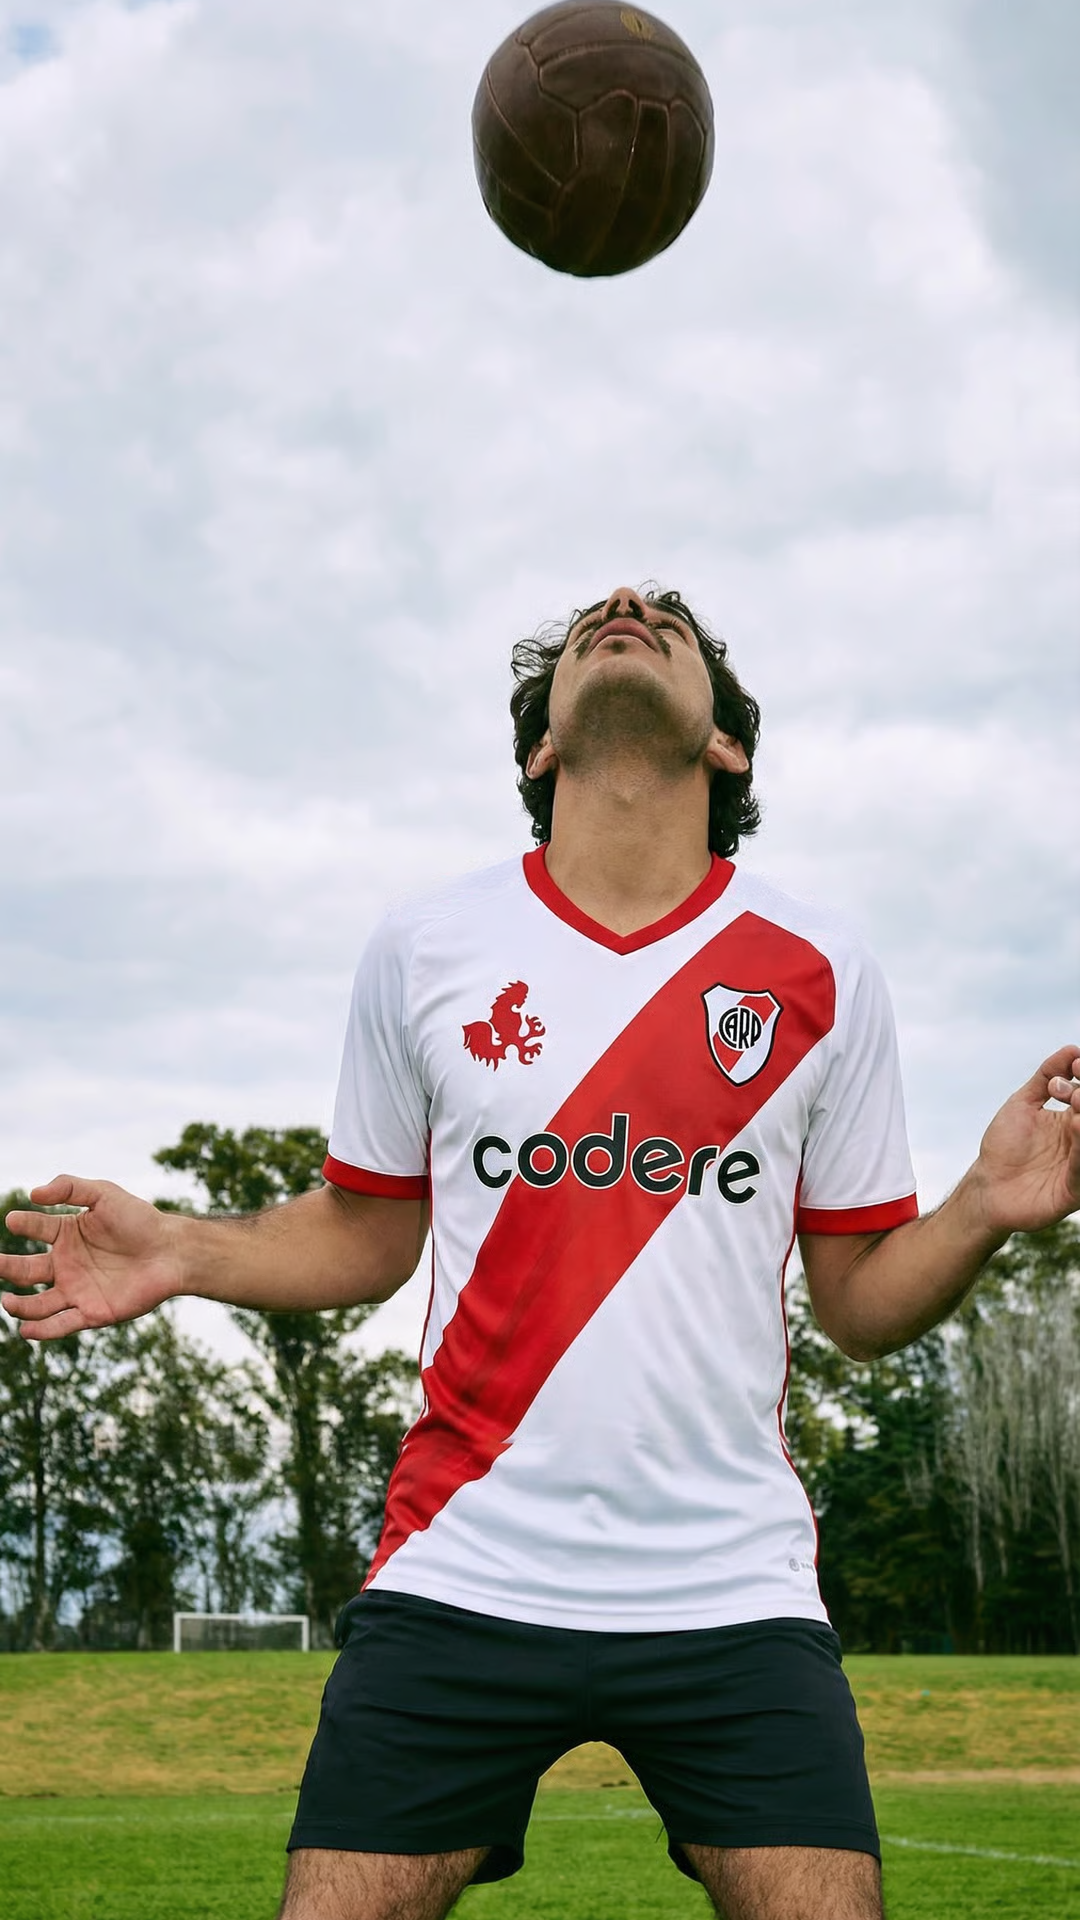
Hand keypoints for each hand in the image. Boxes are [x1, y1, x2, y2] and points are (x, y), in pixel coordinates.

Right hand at [0, 1176, 180, 1340]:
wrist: (172, 1252)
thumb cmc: (140, 1220)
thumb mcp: (104, 1195)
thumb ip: (70, 1188)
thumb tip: (34, 1193)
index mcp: (66, 1234)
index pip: (35, 1229)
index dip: (23, 1224)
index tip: (13, 1220)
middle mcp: (66, 1264)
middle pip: (26, 1270)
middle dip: (6, 1267)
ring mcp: (77, 1290)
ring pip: (38, 1303)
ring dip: (19, 1305)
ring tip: (6, 1301)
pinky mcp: (92, 1312)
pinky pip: (61, 1324)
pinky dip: (43, 1330)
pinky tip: (25, 1329)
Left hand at [971, 1046, 1079, 1235]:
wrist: (987, 1186)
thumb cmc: (1005, 1146)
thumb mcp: (1023, 1104)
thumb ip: (1046, 1078)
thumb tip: (1071, 1049)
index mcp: (1074, 1120)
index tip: (1076, 1065)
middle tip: (1075, 1089)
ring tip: (1078, 1099)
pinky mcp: (1075, 1190)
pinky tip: (1077, 1125)